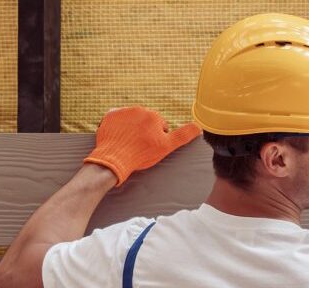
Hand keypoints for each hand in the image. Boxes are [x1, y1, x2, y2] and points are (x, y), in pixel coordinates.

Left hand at [84, 106, 202, 181]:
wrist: (114, 158)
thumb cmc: (141, 154)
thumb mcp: (166, 147)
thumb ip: (182, 135)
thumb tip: (199, 126)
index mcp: (154, 116)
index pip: (160, 127)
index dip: (157, 139)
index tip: (150, 148)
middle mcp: (139, 109)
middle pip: (145, 121)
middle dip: (144, 132)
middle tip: (139, 147)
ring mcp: (123, 111)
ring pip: (132, 120)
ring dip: (132, 129)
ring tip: (129, 143)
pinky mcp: (110, 115)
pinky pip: (117, 118)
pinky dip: (118, 126)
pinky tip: (119, 138)